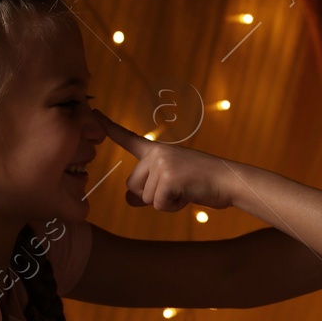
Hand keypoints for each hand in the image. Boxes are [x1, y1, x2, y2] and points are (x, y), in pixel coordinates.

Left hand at [103, 118, 234, 212]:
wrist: (228, 180)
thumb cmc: (202, 182)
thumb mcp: (172, 184)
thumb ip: (148, 190)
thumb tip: (128, 199)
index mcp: (157, 151)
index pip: (129, 139)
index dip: (110, 128)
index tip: (94, 113)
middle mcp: (156, 154)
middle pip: (133, 186)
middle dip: (151, 195)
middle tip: (177, 188)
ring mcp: (162, 164)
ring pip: (145, 197)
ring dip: (165, 202)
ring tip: (185, 190)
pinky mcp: (169, 178)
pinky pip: (158, 204)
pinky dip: (173, 206)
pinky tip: (187, 194)